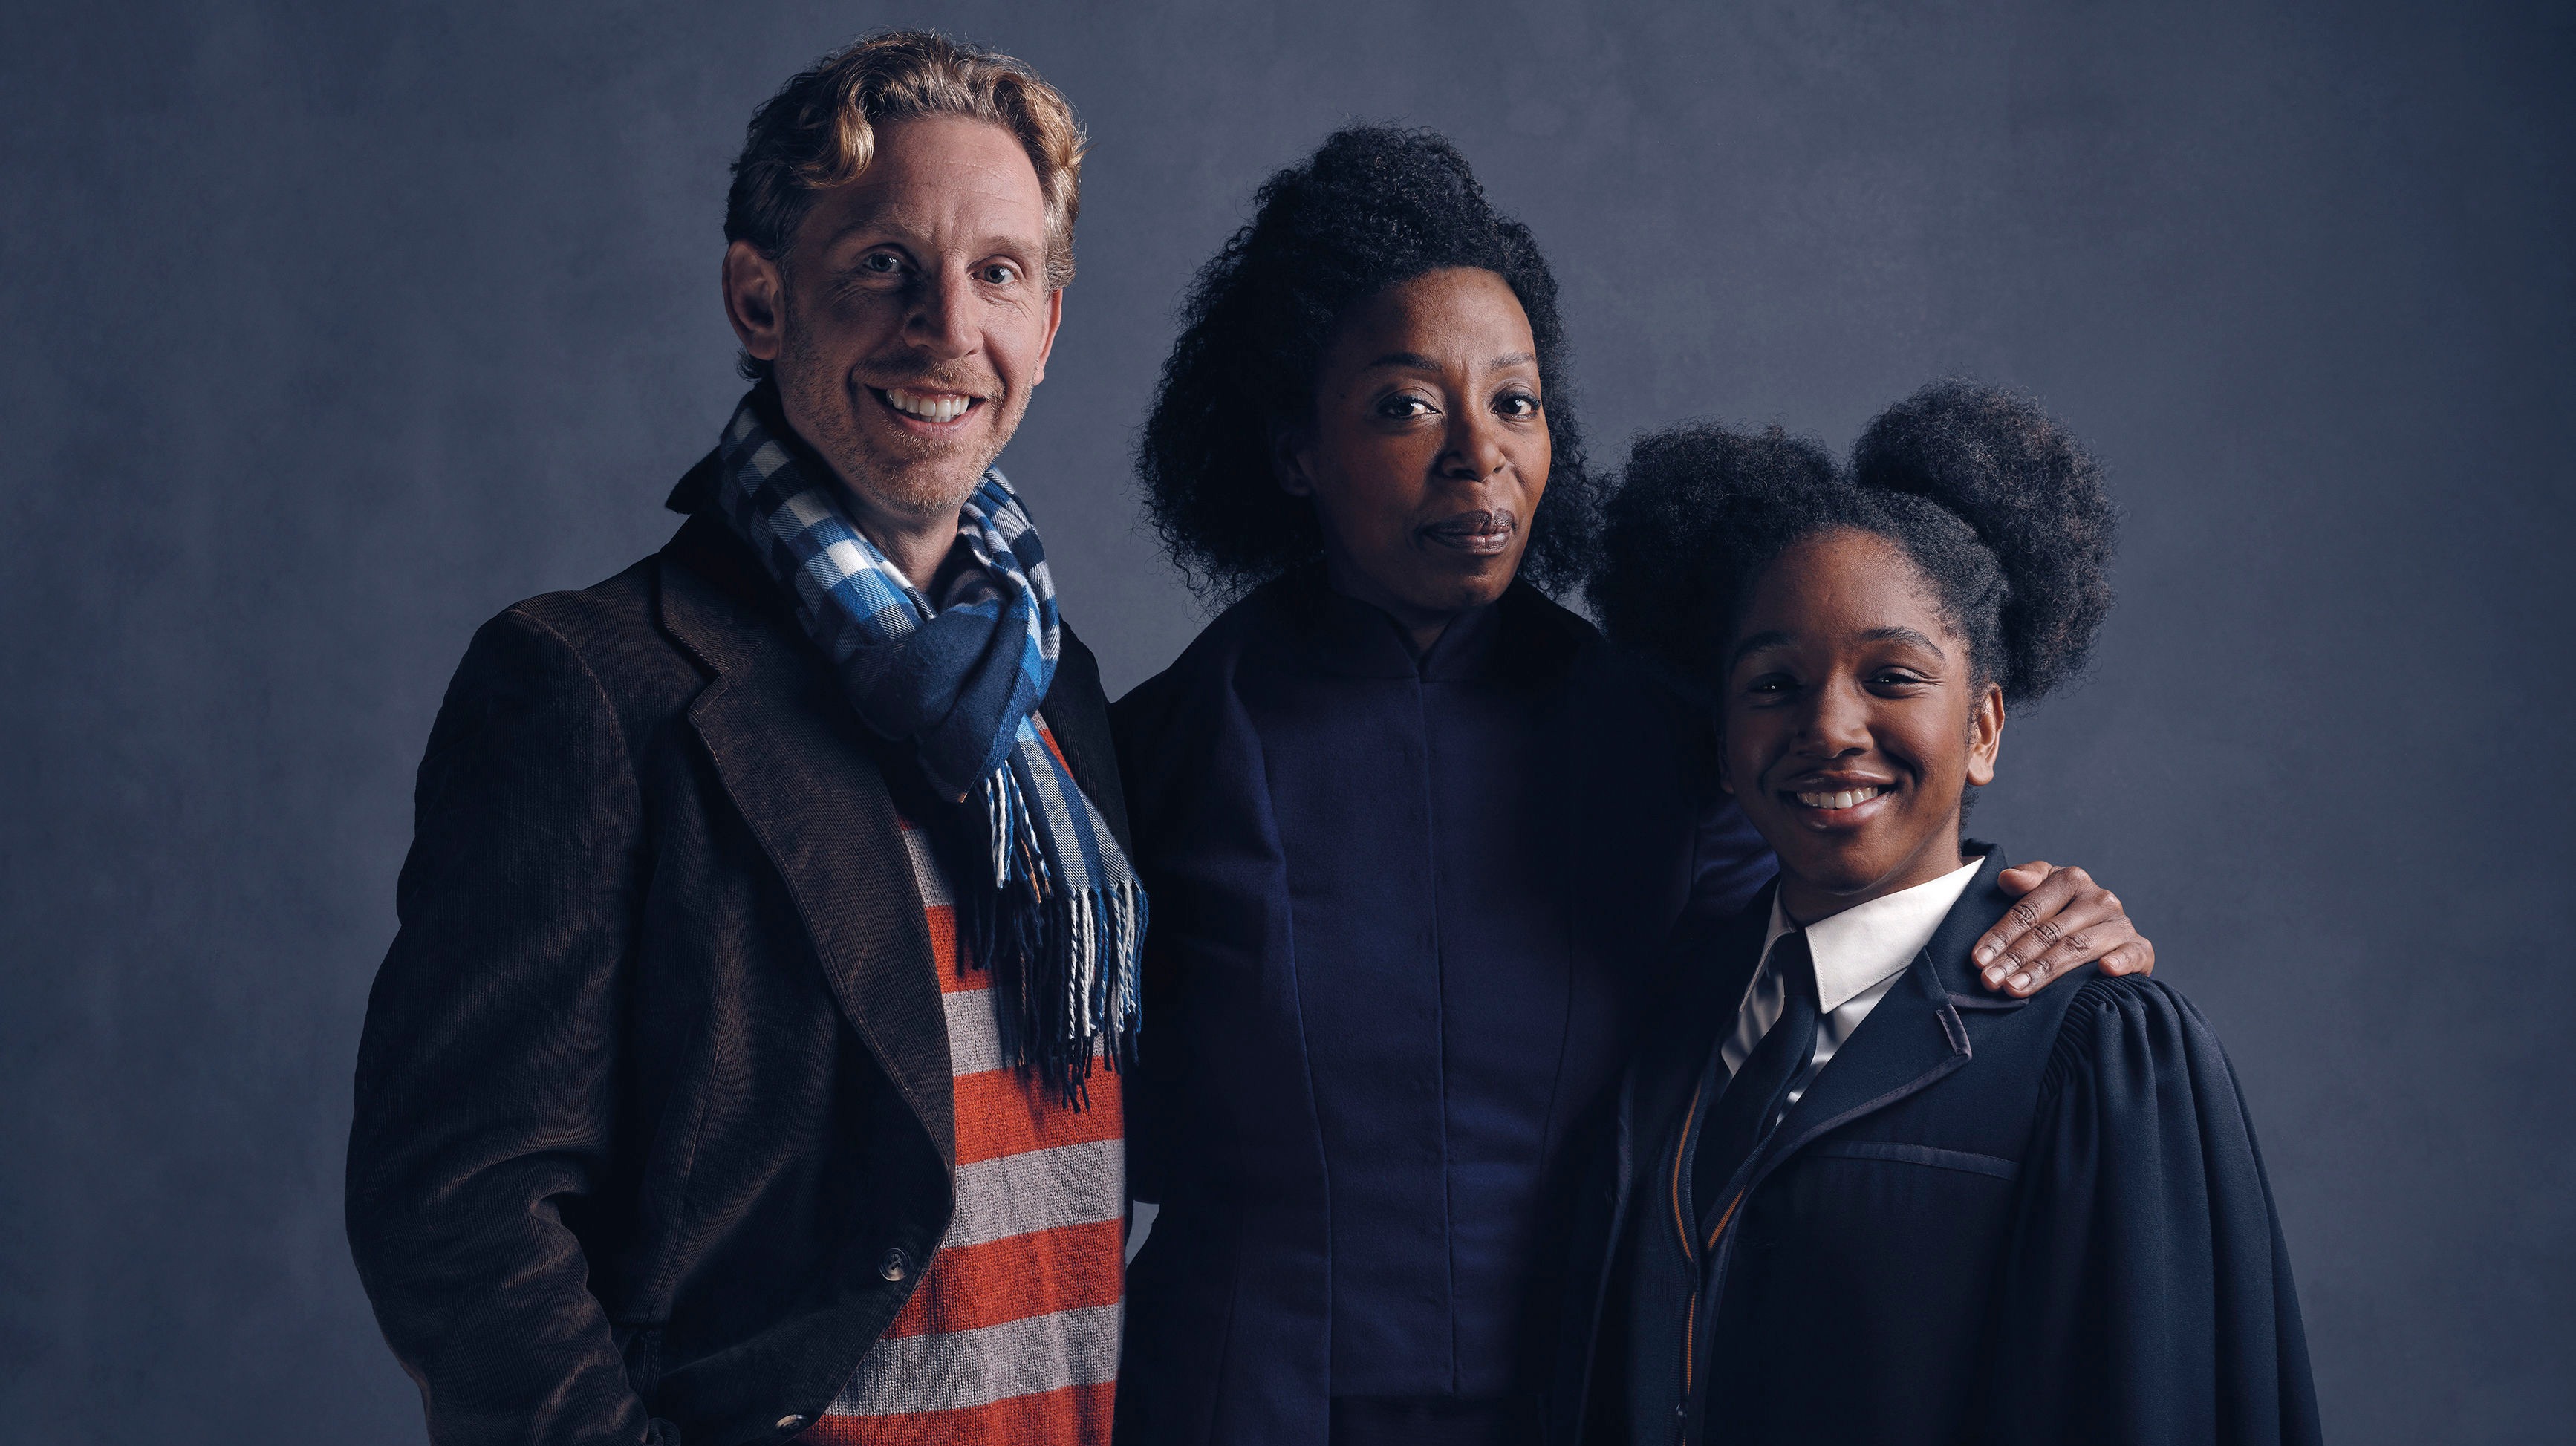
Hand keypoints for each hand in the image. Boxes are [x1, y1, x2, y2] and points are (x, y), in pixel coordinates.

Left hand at [1972, 861, 2153, 996]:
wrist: (2104, 935)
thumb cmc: (2061, 915)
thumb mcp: (2041, 893)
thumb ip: (2025, 881)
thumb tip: (2007, 878)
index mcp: (2070, 880)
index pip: (2028, 911)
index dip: (2000, 936)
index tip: (1978, 959)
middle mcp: (2098, 898)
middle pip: (2048, 932)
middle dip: (2015, 959)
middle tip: (1991, 981)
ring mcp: (2120, 923)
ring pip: (2077, 947)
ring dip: (2045, 970)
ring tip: (2016, 988)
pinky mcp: (2140, 948)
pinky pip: (2133, 954)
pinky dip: (2121, 961)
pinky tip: (2105, 970)